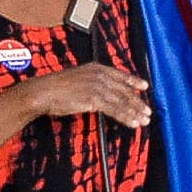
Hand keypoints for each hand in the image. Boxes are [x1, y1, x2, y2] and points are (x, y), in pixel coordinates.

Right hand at [23, 62, 151, 129]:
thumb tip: (98, 92)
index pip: (119, 75)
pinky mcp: (94, 99)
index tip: (144, 86)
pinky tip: (132, 123)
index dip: (133, 81)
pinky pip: (114, 110)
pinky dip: (126, 117)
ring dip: (135, 112)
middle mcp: (99, 75)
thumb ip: (89, 82)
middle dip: (138, 102)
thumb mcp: (76, 78)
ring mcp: (97, 87)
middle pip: (124, 90)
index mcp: (95, 68)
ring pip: (122, 101)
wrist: (43, 92)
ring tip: (144, 120)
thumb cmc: (55, 88)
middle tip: (147, 111)